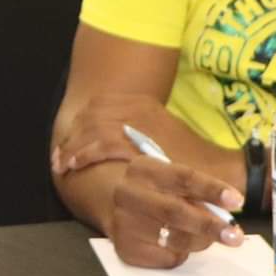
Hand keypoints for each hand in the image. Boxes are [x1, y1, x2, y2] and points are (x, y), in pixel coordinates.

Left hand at [52, 93, 231, 179]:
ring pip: (91, 129)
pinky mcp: (139, 143)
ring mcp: (139, 124)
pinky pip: (100, 145)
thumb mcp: (160, 136)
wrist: (214, 173)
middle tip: (60, 157)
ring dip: (73, 147)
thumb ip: (135, 132)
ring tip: (63, 164)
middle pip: (90, 116)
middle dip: (72, 136)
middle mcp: (139, 108)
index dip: (80, 124)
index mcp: (143, 103)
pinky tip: (75, 166)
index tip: (71, 141)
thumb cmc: (188, 160)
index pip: (99, 105)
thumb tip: (110, 139)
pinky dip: (83, 155)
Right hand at [106, 157, 245, 267]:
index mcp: (143, 169)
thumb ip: (196, 193)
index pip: (182, 177)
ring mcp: (123, 223)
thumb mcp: (171, 181)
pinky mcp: (126, 249)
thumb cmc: (156, 192)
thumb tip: (225, 217)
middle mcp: (128, 194)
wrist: (114, 206)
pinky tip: (176, 244)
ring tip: (208, 238)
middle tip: (235, 236)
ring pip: (174, 239)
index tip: (237, 201)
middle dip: (209, 225)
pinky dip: (182, 253)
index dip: (212, 190)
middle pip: (174, 211)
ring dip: (200, 241)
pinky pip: (167, 257)